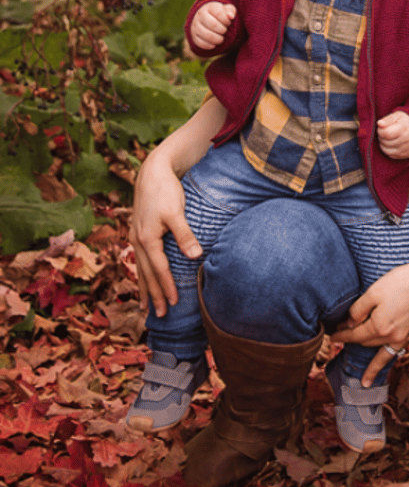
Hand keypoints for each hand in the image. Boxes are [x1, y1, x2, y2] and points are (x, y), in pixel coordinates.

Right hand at [131, 148, 201, 316]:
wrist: (153, 171)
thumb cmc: (166, 190)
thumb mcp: (176, 212)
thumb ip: (185, 234)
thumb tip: (195, 256)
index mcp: (147, 238)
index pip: (159, 270)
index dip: (166, 287)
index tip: (173, 304)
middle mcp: (138, 240)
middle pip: (146, 274)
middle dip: (153, 295)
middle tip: (159, 315)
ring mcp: (136, 237)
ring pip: (141, 268)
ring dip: (145, 288)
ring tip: (146, 306)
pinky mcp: (139, 233)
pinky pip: (141, 259)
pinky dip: (143, 273)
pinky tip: (145, 280)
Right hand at [191, 1, 236, 50]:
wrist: (206, 20)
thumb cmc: (220, 15)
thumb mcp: (226, 10)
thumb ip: (230, 10)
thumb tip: (230, 16)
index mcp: (209, 7)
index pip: (219, 13)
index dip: (227, 20)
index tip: (228, 22)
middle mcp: (200, 15)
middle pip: (213, 25)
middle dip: (223, 30)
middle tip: (225, 30)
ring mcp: (195, 26)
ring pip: (208, 36)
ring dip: (219, 39)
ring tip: (221, 37)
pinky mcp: (193, 36)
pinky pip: (203, 44)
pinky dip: (211, 45)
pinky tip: (215, 42)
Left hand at [330, 252, 408, 386]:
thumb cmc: (402, 282)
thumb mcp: (373, 292)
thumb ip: (358, 310)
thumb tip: (349, 324)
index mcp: (379, 327)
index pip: (354, 336)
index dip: (341, 336)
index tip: (332, 337)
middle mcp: (392, 337)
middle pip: (367, 343)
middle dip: (354, 342)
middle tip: (345, 338)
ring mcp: (406, 337)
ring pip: (383, 354)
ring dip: (373, 366)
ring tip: (366, 381)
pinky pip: (397, 350)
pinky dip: (389, 357)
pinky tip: (387, 361)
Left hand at [376, 109, 408, 159]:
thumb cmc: (404, 122)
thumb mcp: (397, 116)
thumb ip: (387, 119)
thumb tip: (379, 123)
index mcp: (403, 129)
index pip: (385, 133)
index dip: (380, 130)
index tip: (383, 127)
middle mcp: (406, 140)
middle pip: (384, 142)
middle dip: (382, 136)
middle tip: (387, 131)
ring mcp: (405, 149)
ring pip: (385, 150)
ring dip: (383, 144)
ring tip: (389, 138)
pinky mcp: (404, 156)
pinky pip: (389, 155)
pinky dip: (388, 149)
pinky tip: (392, 143)